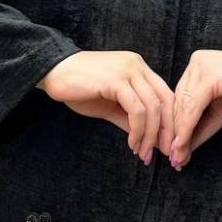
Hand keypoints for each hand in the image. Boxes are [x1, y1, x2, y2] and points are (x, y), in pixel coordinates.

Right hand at [37, 50, 174, 161]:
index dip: (170, 122)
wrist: (51, 72)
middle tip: (164, 155)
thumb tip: (150, 140)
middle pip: (165, 101)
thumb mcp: (111, 106)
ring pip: (152, 108)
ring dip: (150, 136)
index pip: (166, 95)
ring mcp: (127, 71)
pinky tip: (132, 143)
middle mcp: (137, 66)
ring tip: (143, 153)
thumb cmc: (79, 88)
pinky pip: (136, 110)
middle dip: (166, 132)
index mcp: (139, 68)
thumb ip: (131, 119)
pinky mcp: (115, 80)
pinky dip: (138, 130)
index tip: (168, 146)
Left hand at [170, 50, 221, 167]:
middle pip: (178, 105)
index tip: (172, 149)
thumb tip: (183, 145)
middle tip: (172, 158)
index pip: (179, 100)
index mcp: (197, 67)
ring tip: (177, 157)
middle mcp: (196, 63)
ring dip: (178, 136)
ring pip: (183, 108)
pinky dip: (186, 130)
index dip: (175, 126)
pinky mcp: (210, 76)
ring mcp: (202, 67)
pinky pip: (193, 108)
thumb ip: (202, 125)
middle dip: (174, 134)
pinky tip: (182, 146)